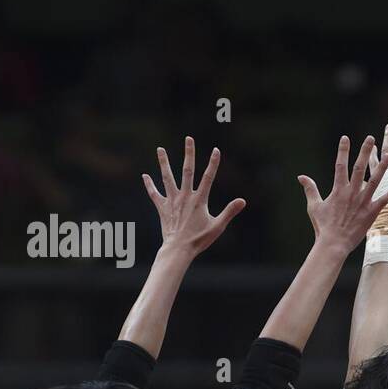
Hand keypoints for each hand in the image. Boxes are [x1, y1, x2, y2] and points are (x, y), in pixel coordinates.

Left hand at [143, 137, 245, 253]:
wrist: (179, 249)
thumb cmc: (199, 239)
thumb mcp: (218, 226)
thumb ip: (230, 211)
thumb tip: (243, 201)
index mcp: (199, 200)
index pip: (208, 177)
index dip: (213, 163)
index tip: (216, 150)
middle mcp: (185, 196)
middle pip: (187, 170)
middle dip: (189, 153)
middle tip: (188, 139)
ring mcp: (172, 201)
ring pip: (167, 177)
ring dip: (164, 163)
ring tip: (160, 149)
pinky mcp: (162, 208)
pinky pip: (154, 194)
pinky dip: (150, 185)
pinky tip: (145, 176)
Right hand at [298, 135, 387, 251]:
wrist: (334, 244)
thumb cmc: (323, 226)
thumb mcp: (314, 206)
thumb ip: (310, 189)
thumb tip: (301, 177)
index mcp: (338, 190)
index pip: (340, 165)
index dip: (342, 150)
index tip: (345, 138)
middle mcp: (351, 193)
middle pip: (359, 168)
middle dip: (364, 151)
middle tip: (370, 138)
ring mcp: (362, 202)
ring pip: (374, 181)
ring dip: (381, 167)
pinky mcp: (371, 212)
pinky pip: (384, 200)